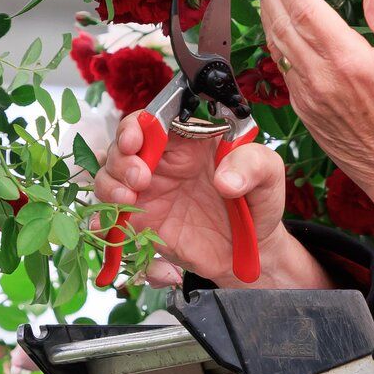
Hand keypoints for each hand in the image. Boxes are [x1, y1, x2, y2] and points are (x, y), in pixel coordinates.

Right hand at [91, 118, 324, 289]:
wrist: (253, 253)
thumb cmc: (259, 204)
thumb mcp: (269, 175)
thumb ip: (253, 164)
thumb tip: (227, 179)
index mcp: (189, 141)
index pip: (153, 121)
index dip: (137, 126)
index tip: (136, 140)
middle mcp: (163, 163)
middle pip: (123, 147)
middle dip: (121, 158)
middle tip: (140, 178)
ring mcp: (150, 193)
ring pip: (110, 178)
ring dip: (110, 184)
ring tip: (128, 198)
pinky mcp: (144, 223)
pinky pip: (113, 218)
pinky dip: (104, 220)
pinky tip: (111, 224)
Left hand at [253, 0, 373, 258]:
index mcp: (347, 61)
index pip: (304, 8)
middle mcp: (319, 78)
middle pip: (280, 21)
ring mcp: (306, 96)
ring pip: (276, 43)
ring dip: (267, 8)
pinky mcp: (303, 110)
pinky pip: (282, 64)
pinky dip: (277, 35)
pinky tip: (280, 21)